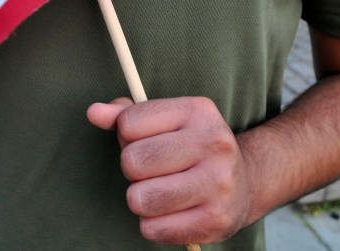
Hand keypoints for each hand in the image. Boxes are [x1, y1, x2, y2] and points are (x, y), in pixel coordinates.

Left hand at [87, 96, 253, 244]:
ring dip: (141, 199)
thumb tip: (94, 112)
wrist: (245, 182)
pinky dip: (153, 224)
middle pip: (132, 162)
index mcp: (197, 111)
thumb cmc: (191, 148)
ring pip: (139, 199)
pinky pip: (153, 229)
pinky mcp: (216, 219)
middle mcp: (213, 143)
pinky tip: (172, 212)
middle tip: (154, 171)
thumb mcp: (165, 121)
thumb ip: (126, 114)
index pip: (128, 124)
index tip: (146, 141)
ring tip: (160, 192)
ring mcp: (218, 183)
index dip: (127, 136)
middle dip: (133, 170)